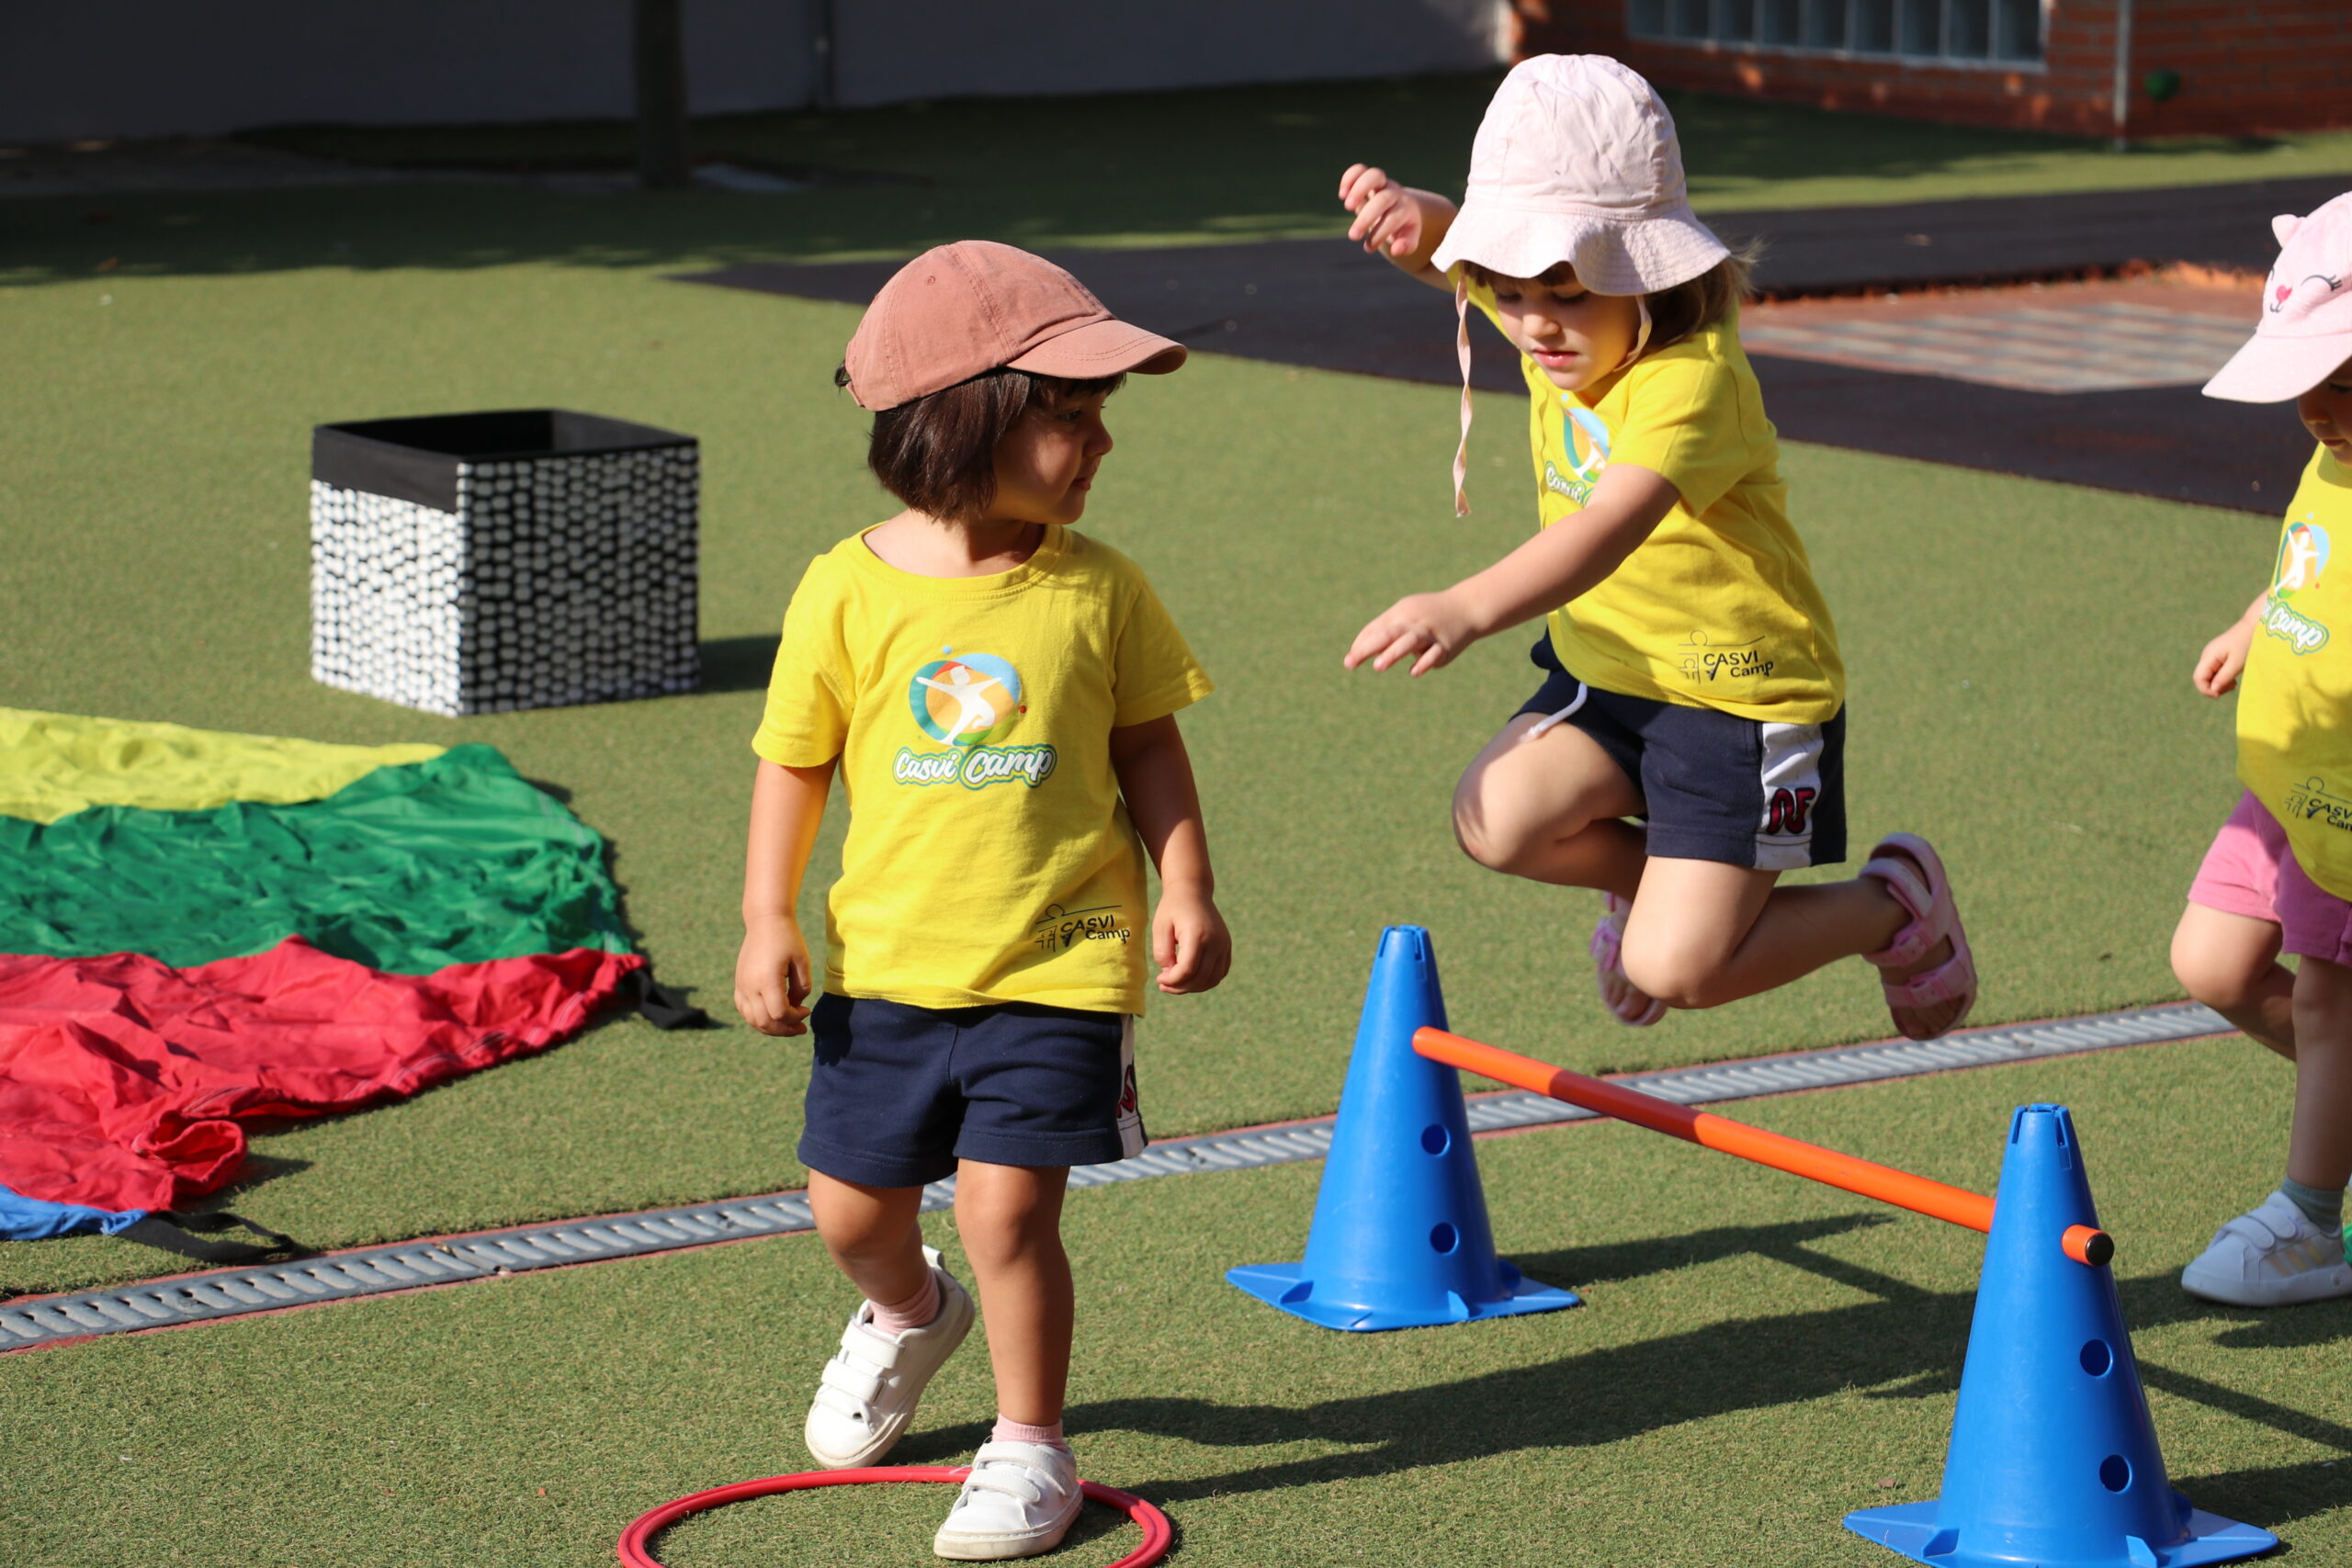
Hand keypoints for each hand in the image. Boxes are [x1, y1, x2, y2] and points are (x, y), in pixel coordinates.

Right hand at [735, 913, 814, 1035]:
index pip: (779, 1013)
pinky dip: (758, 1019)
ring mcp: (741, 986)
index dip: (795, 1018)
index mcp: (767, 979)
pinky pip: (745, 1011)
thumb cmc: (788, 938)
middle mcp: (750, 985)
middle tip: (801, 1027)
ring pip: (752, 1020)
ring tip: (789, 1026)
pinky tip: (773, 1017)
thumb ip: (802, 988)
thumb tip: (795, 1007)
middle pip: (765, 1021)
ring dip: (772, 1028)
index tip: (806, 1010)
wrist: (765, 921)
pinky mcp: (739, 984)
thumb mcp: (802, 961)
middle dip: (785, 1029)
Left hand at [1151, 886, 1230, 994]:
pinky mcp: (1227, 947)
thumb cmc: (1173, 908)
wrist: (1193, 891)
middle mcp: (1216, 941)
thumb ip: (1162, 951)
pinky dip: (1205, 981)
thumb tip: (1170, 973)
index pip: (1187, 969)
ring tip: (1175, 984)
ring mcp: (1224, 945)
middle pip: (1201, 977)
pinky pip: (1219, 973)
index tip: (1159, 979)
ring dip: (1193, 987)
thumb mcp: (1159, 926)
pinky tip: (1189, 978)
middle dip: (1180, 987)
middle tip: (1164, 985)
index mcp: (1197, 934)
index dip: (1172, 980)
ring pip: (1212, 979)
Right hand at [1339, 163, 1424, 259]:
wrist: (1403, 206)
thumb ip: (1406, 245)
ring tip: (1347, 207)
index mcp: (1405, 209)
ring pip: (1374, 175)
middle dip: (1366, 217)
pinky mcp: (1368, 178)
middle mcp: (1395, 193)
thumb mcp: (1409, 239)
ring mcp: (1382, 183)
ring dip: (1359, 189)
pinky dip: (1349, 178)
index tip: (1368, 247)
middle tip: (1353, 236)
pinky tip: (1342, 194)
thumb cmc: (1402, 226)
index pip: (1393, 219)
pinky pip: (1359, 170)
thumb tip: (1396, 249)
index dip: (1379, 233)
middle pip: (1383, 199)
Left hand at [1344, 589, 1479, 674]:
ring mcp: (1430, 634)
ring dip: (1392, 654)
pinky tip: (1413, 672)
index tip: (1349, 662)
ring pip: (1409, 642)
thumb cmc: (1427, 615)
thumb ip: (1384, 631)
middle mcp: (1413, 622)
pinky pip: (1433, 654)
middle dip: (1367, 648)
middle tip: (1350, 663)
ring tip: (1377, 667)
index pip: (1375, 629)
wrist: (1467, 607)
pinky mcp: (1445, 646)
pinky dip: (1424, 662)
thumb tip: (1358, 649)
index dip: (1361, 645)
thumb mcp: (1406, 616)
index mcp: (1400, 613)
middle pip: (1388, 634)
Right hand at [2193, 613, 2257, 696]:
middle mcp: (2207, 656)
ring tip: (2234, 683)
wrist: (2254, 627)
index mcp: (2209, 656)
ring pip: (2208, 676)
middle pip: (2202, 678)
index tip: (2220, 695)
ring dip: (2219, 683)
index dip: (2206, 690)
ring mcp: (2212, 656)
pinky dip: (2222, 678)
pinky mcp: (2218, 656)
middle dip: (2213, 687)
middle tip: (2232, 687)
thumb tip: (2213, 691)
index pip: (2198, 678)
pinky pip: (2215, 672)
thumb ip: (2224, 677)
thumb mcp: (2237, 663)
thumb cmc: (2247, 643)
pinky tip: (2233, 678)